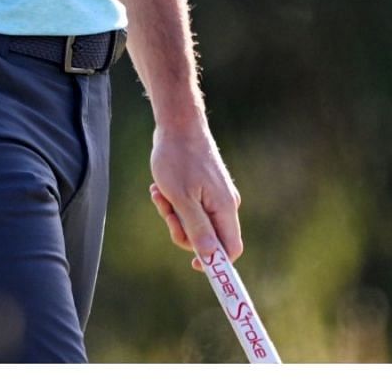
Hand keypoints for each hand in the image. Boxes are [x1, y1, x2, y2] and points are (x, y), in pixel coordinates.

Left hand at [148, 124, 243, 269]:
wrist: (178, 126)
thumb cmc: (179, 160)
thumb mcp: (182, 198)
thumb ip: (197, 229)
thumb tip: (210, 258)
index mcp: (225, 208)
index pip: (231, 249)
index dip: (216, 263)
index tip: (192, 265)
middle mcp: (224, 205)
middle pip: (208, 239)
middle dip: (183, 231)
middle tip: (168, 213)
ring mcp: (215, 197)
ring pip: (194, 224)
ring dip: (174, 216)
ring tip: (161, 194)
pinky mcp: (204, 190)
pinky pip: (189, 210)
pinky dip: (173, 204)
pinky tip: (161, 190)